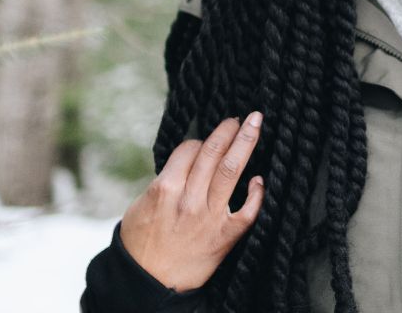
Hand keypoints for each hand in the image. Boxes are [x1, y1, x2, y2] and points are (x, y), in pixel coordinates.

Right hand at [119, 111, 264, 291]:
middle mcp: (188, 199)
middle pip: (214, 153)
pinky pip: (248, 210)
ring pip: (232, 171)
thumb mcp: (141, 206)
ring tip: (254, 126)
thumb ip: (165, 181)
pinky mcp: (225, 236)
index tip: (210, 136)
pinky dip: (257, 193)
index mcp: (164, 189)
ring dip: (245, 143)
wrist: (148, 284)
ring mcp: (209, 217)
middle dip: (229, 129)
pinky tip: (260, 179)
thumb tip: (186, 160)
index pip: (190, 150)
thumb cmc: (141, 244)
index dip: (202, 140)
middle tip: (242, 117)